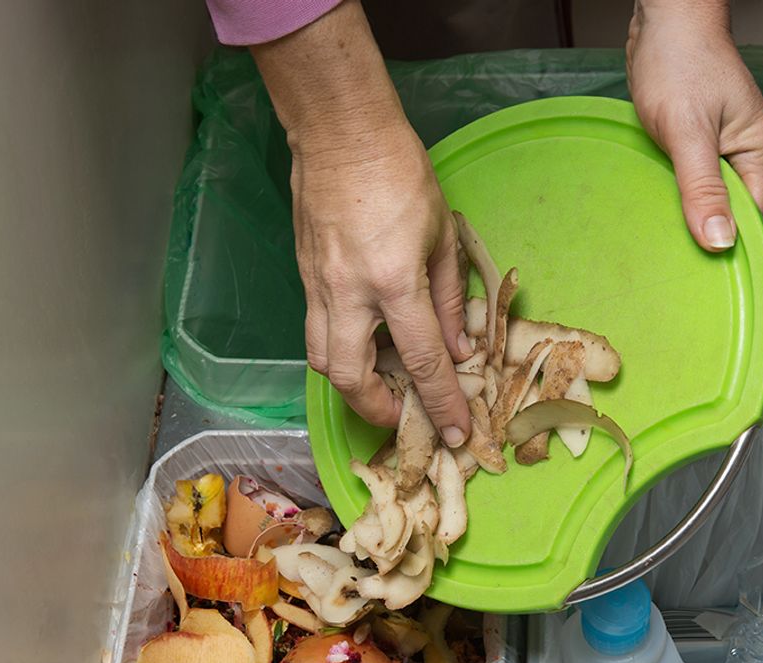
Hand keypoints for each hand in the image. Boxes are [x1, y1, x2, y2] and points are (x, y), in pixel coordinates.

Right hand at [253, 1, 470, 444]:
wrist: (341, 133)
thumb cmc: (401, 174)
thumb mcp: (443, 236)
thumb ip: (451, 298)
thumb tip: (459, 348)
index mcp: (394, 281)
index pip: (421, 359)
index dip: (440, 401)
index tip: (456, 429)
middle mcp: (348, 292)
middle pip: (349, 377)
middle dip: (376, 408)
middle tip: (403, 412)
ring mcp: (318, 285)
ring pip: (322, 358)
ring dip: (351, 383)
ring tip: (382, 382)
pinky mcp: (303, 275)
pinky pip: (317, 328)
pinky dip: (341, 348)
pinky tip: (366, 340)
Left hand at [626, 0, 762, 250]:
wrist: (664, 21)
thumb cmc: (680, 62)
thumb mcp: (689, 132)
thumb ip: (703, 188)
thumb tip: (720, 240)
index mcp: (761, 152)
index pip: (751, 217)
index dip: (725, 239)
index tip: (697, 263)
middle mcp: (748, 153)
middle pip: (730, 210)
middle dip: (703, 225)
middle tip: (671, 244)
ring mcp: (724, 148)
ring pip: (708, 196)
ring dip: (686, 207)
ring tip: (662, 220)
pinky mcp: (700, 143)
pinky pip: (692, 179)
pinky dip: (676, 188)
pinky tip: (658, 194)